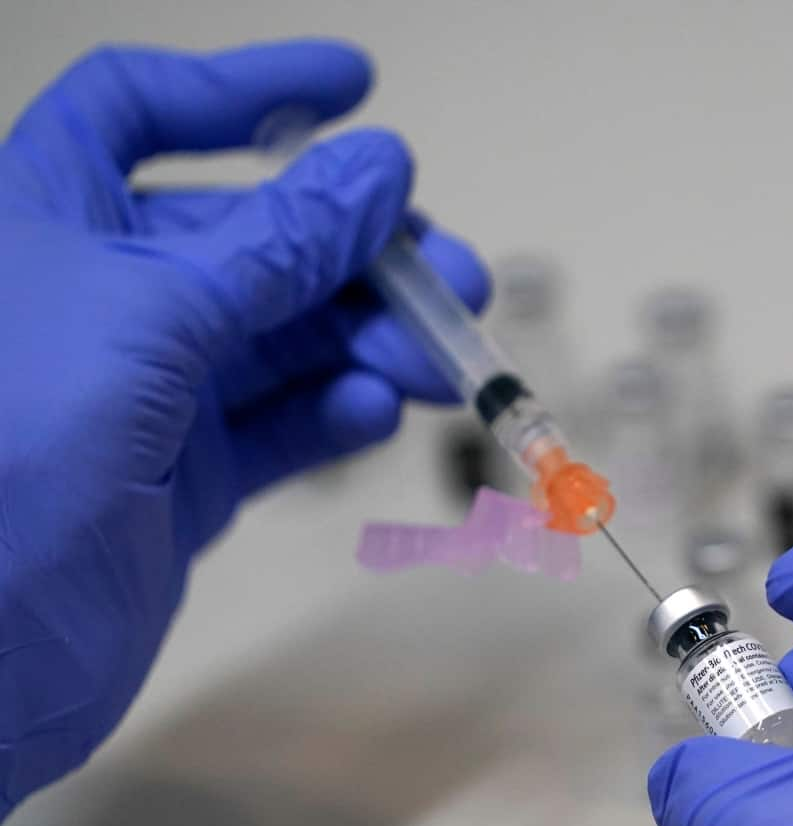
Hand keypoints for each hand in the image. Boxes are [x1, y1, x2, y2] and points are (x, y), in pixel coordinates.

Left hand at [0, 41, 487, 810]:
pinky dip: (335, 413)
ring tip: (439, 361)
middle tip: (452, 280)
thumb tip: (378, 171)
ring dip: (371, 339)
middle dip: (359, 253)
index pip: (145, 111)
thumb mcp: (148, 319)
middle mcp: (102, 296)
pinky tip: (369, 412)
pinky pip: (283, 424)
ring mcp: (149, 391)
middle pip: (256, 239)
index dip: (249, 88)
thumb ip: (275, 244)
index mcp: (48, 221)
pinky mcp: (187, 475)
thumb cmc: (6, 464)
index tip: (354, 88)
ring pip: (287, 337)